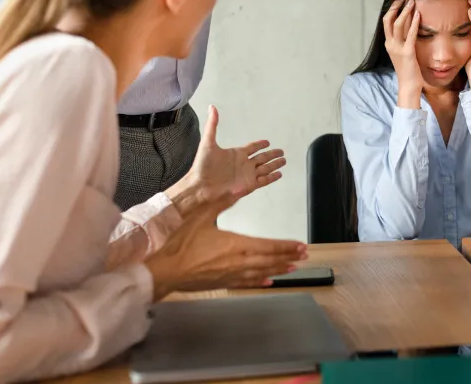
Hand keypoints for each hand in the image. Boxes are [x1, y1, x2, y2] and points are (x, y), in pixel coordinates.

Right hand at [145, 194, 307, 298]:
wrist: (166, 271)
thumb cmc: (182, 245)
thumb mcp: (201, 217)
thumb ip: (221, 202)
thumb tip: (238, 187)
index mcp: (237, 244)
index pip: (269, 245)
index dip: (286, 246)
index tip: (301, 245)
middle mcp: (239, 262)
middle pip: (270, 260)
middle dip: (288, 257)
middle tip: (304, 256)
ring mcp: (232, 275)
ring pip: (262, 272)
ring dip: (279, 269)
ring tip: (294, 267)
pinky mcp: (224, 283)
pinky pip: (247, 283)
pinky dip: (260, 282)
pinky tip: (269, 281)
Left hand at [166, 106, 285, 217]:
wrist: (202, 188)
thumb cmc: (202, 167)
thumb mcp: (208, 143)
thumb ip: (212, 125)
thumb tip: (212, 107)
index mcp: (236, 154)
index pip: (252, 148)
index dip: (260, 145)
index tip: (267, 142)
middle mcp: (244, 164)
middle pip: (262, 157)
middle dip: (272, 154)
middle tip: (281, 151)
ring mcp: (247, 175)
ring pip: (266, 168)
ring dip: (275, 164)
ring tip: (284, 161)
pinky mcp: (250, 185)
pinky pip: (265, 180)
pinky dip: (272, 177)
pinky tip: (280, 174)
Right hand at [383, 0, 422, 106]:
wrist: (408, 85)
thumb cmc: (408, 70)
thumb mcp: (402, 53)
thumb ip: (403, 41)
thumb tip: (408, 28)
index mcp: (388, 44)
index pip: (386, 22)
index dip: (391, 10)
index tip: (399, 1)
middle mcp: (390, 44)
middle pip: (389, 20)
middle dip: (396, 7)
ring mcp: (397, 48)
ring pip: (398, 24)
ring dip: (405, 11)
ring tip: (412, 2)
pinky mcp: (407, 53)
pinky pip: (411, 34)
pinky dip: (414, 23)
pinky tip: (418, 14)